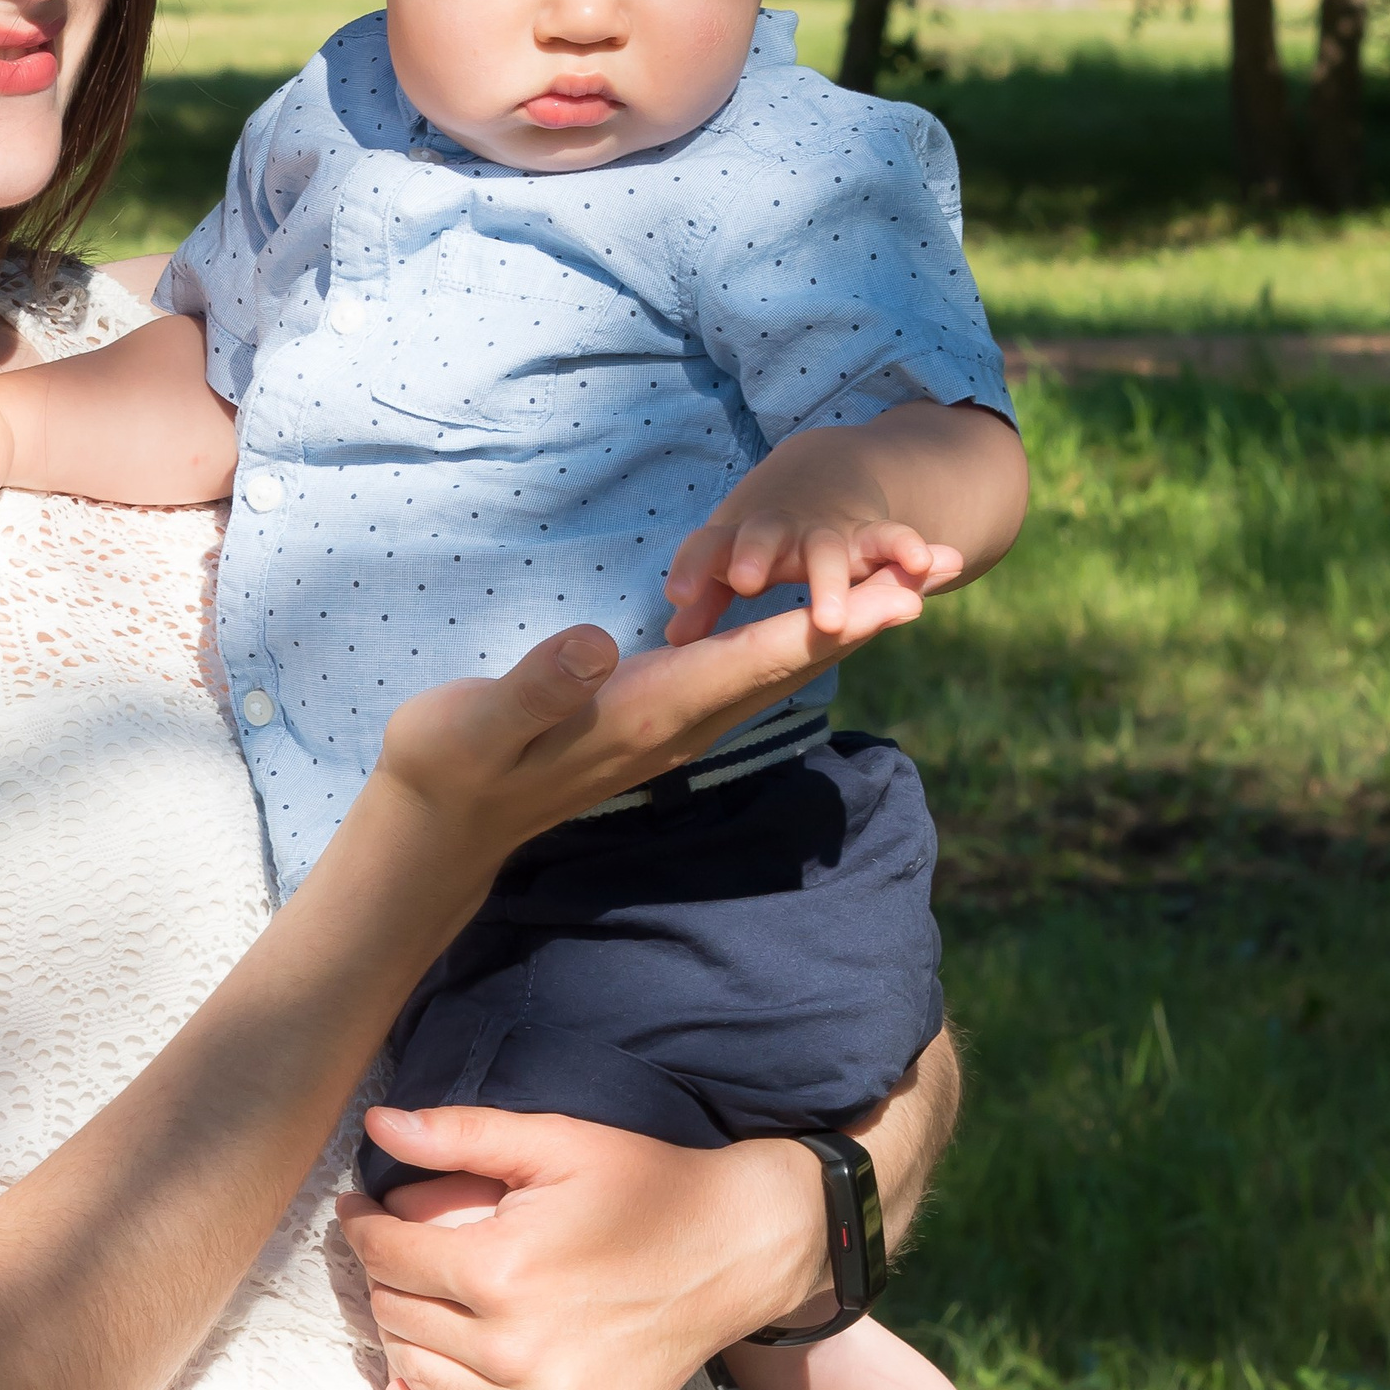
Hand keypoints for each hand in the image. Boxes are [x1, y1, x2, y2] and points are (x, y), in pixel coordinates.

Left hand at [339, 1106, 824, 1389]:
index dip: (360, 1224)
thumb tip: (377, 1125)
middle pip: (397, 1314)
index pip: (387, 1255)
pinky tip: (414, 1381)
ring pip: (419, 1376)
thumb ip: (459, 1134)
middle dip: (382, 1275)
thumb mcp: (554, 1142)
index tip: (357, 1208)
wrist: (735, 1250)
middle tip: (389, 1249)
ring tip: (409, 1300)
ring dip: (399, 1335)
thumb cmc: (644, 1185)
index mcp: (503, 1268)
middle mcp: (516, 1346)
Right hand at [372, 562, 931, 887]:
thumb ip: (541, 686)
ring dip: (851, 624)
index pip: (753, 664)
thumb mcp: (478, 722)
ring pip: (783, 670)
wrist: (446, 823)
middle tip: (944, 566)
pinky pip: (753, 672)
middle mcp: (680, 723)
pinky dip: (803, 637)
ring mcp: (676, 725)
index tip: (901, 595)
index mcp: (646, 712)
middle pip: (794, 664)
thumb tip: (600, 646)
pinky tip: (825, 615)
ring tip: (912, 581)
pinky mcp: (663, 718)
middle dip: (870, 615)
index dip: (828, 624)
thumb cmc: (452, 762)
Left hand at [663, 480, 960, 646]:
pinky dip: (907, 549)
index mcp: (736, 539)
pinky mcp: (872, 537)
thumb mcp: (730, 561)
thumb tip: (674, 642)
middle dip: (754, 555)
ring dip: (829, 582)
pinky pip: (891, 540)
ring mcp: (826, 532)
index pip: (707, 547)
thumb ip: (704, 600)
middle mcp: (779, 531)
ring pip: (828, 550)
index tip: (678, 596)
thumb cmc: (762, 538)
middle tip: (743, 581)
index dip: (693, 568)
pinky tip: (923, 568)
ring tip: (830, 620)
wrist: (825, 473)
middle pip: (763, 537)